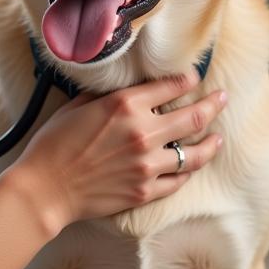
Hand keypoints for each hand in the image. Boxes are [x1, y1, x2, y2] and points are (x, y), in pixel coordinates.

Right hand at [11, 70, 225, 234]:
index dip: (186, 80)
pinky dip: (189, 170)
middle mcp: (142, 133)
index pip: (169, 87)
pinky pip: (178, 180)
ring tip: (219, 137)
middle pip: (192, 117)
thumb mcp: (77, 107)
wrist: (45, 188)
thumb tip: (124, 92)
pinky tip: (194, 164)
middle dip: (212, 105)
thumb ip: (107, 97)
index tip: (194, 77)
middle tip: (223, 98)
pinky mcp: (145, 191)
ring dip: (211, 142)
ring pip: (194, 153)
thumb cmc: (54, 144)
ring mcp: (147, 165)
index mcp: (124, 105)